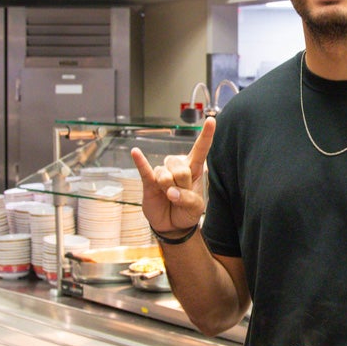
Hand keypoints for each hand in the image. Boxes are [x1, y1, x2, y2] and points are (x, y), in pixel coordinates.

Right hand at [131, 117, 215, 234]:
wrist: (173, 225)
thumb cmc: (187, 211)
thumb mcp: (196, 207)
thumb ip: (187, 198)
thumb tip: (170, 191)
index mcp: (194, 169)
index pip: (201, 149)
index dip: (206, 135)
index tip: (211, 120)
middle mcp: (178, 167)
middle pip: (180, 168)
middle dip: (182, 185)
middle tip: (180, 196)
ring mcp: (162, 173)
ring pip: (165, 175)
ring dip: (167, 188)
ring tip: (168, 197)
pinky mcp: (149, 181)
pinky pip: (144, 169)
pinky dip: (140, 161)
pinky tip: (135, 152)